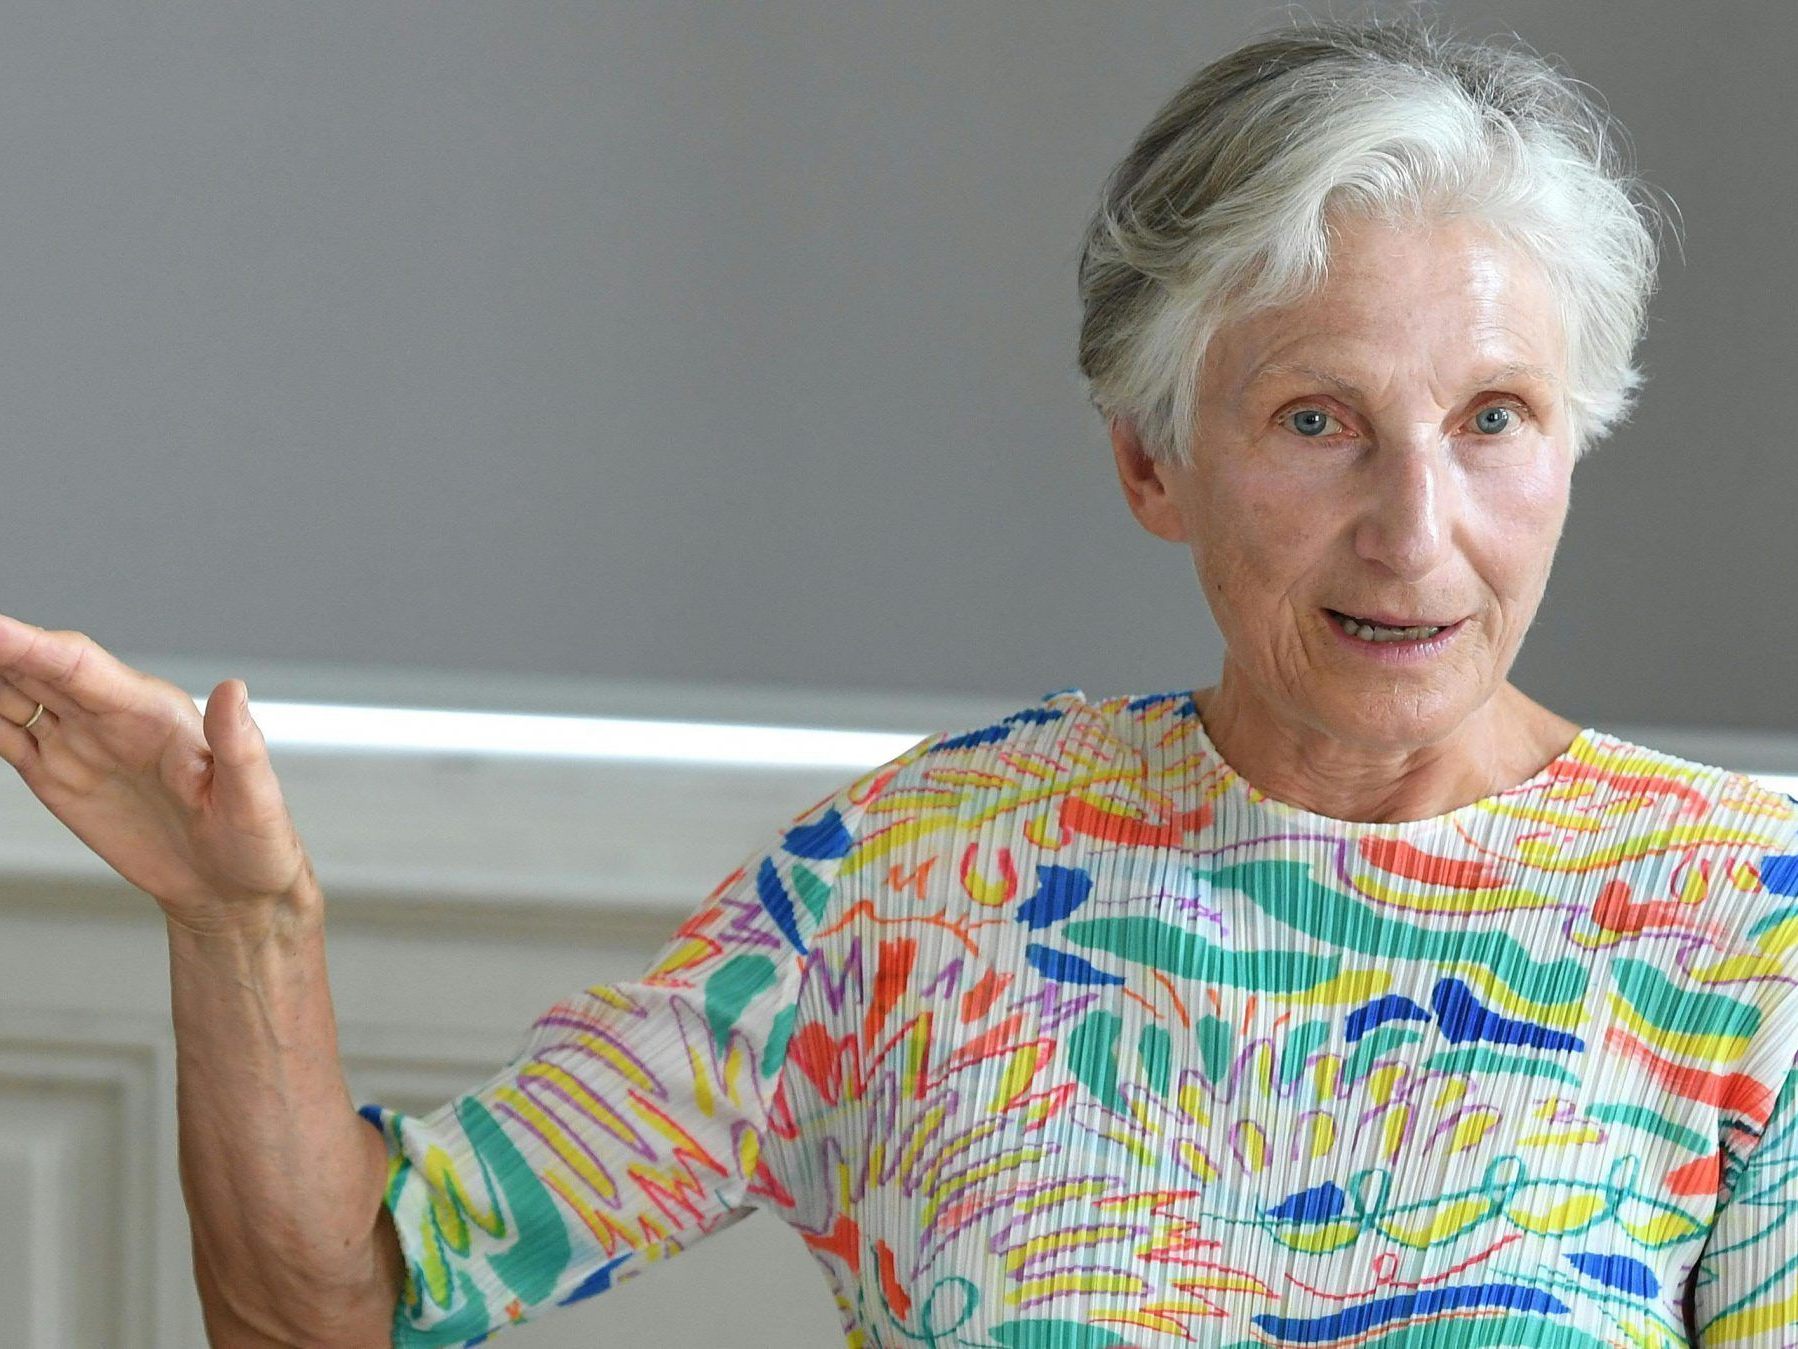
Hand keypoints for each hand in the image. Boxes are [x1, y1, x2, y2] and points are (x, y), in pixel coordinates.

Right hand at [0, 614, 315, 937]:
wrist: (232, 890)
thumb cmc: (255, 842)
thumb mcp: (255, 799)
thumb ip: (240, 748)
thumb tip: (234, 689)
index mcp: (153, 712)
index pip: (77, 665)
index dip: (28, 643)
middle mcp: (110, 717)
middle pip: (34, 667)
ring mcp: (80, 744)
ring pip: (13, 693)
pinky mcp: (59, 776)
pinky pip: (6, 735)